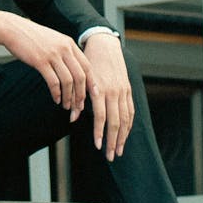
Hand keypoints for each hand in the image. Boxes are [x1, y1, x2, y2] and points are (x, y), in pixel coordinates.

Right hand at [0, 10, 88, 119]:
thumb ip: (64, 51)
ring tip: (66, 106)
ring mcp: (52, 55)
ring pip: (68, 81)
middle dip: (81, 94)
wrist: (13, 29)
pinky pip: (53, 81)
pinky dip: (56, 93)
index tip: (93, 94)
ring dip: (68, 97)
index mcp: (69, 44)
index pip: (87, 66)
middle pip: (80, 76)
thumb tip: (72, 68)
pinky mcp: (40, 61)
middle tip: (79, 106)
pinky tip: (55, 99)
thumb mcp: (53, 40)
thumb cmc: (32, 36)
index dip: (92, 82)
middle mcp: (64, 49)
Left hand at [83, 32, 134, 159]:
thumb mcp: (81, 79)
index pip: (101, 117)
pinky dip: (129, 125)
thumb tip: (72, 118)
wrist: (105, 46)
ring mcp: (123, 91)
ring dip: (122, 137)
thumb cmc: (88, 63)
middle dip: (112, 141)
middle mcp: (114, 92)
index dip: (99, 132)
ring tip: (118, 151)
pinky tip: (125, 136)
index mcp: (100, 89)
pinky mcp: (128, 90)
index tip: (97, 146)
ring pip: (126, 119)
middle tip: (110, 157)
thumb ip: (78, 99)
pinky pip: (130, 111)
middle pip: (115, 121)